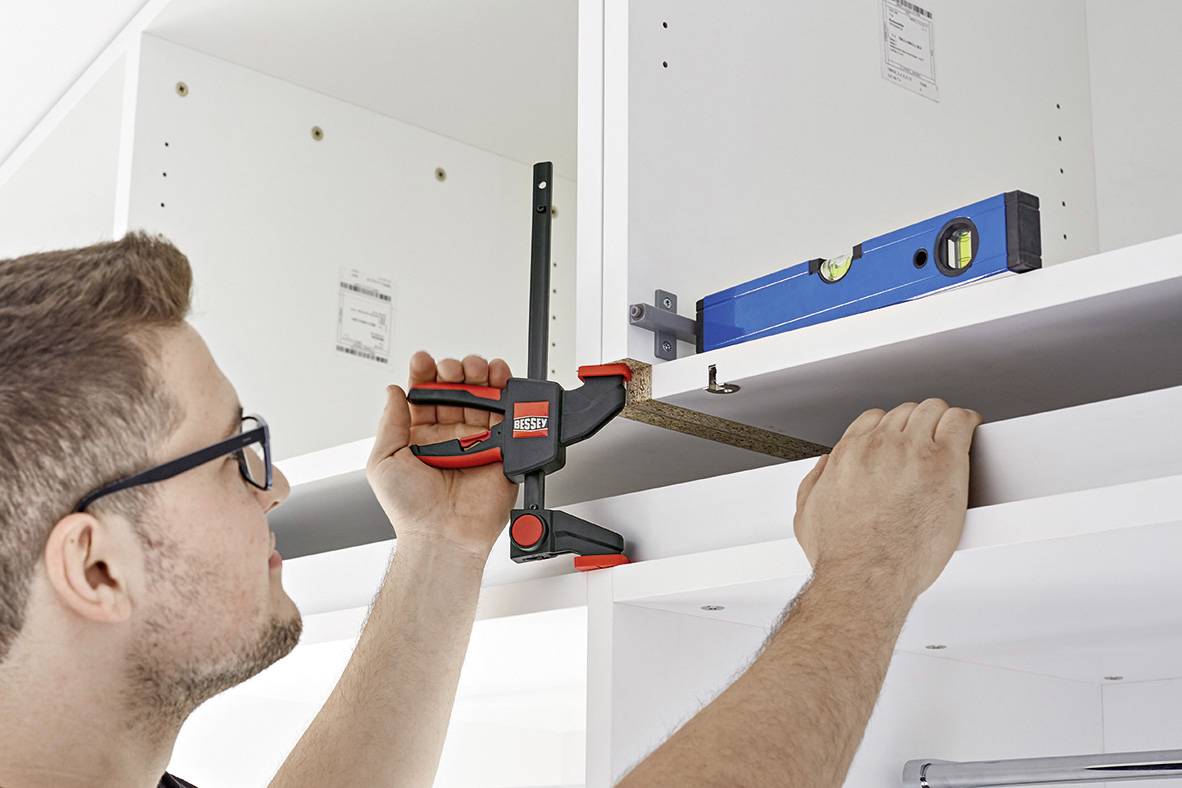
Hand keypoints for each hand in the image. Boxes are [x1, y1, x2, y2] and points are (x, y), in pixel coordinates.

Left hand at [366, 351, 518, 559]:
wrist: (444, 535)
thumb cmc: (411, 509)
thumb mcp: (382, 461)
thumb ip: (390, 423)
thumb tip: (393, 391)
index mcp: (420, 435)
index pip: (424, 394)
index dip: (424, 373)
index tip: (424, 361)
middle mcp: (449, 435)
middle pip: (456, 390)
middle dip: (456, 370)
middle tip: (453, 370)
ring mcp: (476, 441)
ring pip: (483, 397)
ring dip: (481, 376)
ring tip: (477, 371)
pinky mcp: (501, 449)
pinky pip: (508, 416)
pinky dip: (507, 394)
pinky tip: (499, 381)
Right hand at [793, 399, 981, 601]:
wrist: (865, 575)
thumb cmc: (843, 555)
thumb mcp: (807, 516)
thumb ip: (814, 484)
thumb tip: (824, 469)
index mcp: (848, 455)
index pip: (874, 419)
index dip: (891, 429)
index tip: (901, 440)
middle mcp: (879, 446)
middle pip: (906, 412)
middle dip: (918, 425)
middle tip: (928, 444)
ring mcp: (912, 451)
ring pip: (933, 410)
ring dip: (942, 422)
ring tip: (951, 437)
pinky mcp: (943, 462)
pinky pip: (960, 421)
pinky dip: (967, 423)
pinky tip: (968, 432)